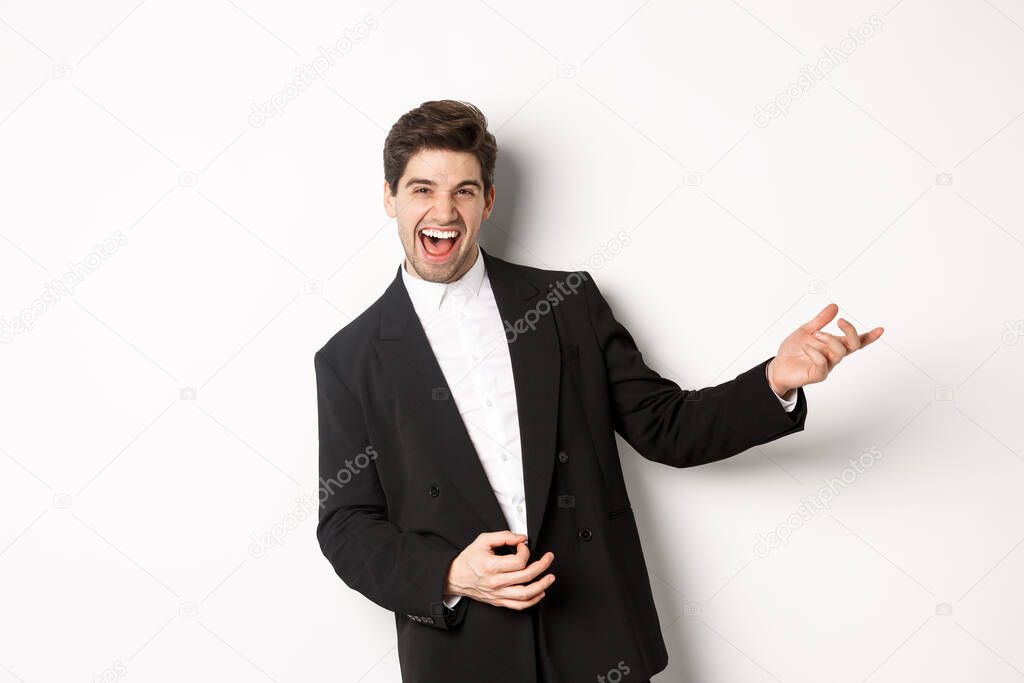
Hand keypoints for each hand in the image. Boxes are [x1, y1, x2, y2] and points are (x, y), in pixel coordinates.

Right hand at [444, 531, 554, 609]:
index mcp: (491, 566)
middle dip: (542, 565)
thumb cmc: (469, 559)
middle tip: (549, 558)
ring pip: (525, 595)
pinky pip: (519, 605)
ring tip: (550, 578)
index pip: (518, 561)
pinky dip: (533, 600)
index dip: (525, 551)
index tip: (523, 546)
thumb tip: (521, 538)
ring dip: (542, 586)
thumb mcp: (483, 540)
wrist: (455, 577)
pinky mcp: (498, 601)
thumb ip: (504, 536)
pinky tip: (540, 592)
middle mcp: (495, 582)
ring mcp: (498, 594)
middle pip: (526, 576)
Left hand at [767, 303, 883, 395]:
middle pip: (854, 345)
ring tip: (816, 335)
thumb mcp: (806, 331)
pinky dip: (815, 352)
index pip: (855, 341)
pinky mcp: (817, 374)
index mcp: (832, 345)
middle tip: (840, 321)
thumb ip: (820, 320)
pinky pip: (823, 363)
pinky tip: (806, 347)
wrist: (778, 367)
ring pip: (840, 352)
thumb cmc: (793, 351)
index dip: (869, 337)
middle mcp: (833, 355)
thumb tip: (834, 306)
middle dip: (851, 332)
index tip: (880, 329)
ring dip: (829, 339)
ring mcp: (827, 366)